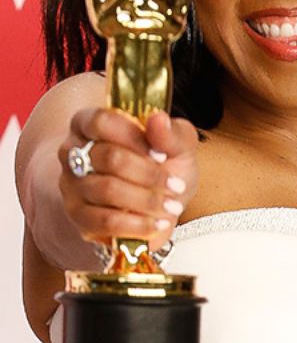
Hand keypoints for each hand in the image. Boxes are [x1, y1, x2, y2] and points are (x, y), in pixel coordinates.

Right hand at [57, 108, 198, 253]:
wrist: (161, 198)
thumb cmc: (165, 164)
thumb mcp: (178, 144)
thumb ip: (170, 132)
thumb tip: (157, 119)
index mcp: (90, 123)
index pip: (101, 122)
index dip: (134, 138)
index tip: (162, 155)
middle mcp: (72, 151)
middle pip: (108, 158)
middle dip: (149, 174)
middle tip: (177, 185)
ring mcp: (71, 185)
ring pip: (106, 190)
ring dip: (147, 200)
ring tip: (172, 205)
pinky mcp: (78, 216)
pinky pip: (104, 221)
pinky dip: (137, 224)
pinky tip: (160, 223)